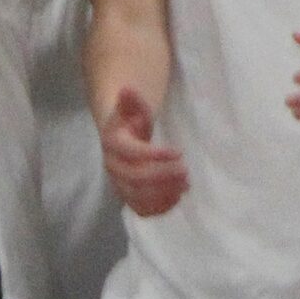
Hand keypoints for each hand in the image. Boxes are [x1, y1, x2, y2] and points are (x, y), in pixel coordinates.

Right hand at [99, 87, 187, 214]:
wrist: (121, 139)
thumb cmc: (130, 122)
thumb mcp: (132, 108)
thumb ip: (132, 100)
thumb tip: (126, 89)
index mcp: (113, 144)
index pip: (132, 153)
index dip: (155, 155)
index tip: (179, 152)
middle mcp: (113, 168)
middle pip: (135, 179)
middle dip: (162, 176)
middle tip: (186, 171)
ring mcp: (120, 185)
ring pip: (138, 197)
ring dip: (163, 194)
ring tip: (186, 184)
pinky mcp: (129, 198)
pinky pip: (141, 209)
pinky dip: (159, 208)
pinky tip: (178, 197)